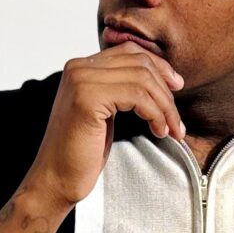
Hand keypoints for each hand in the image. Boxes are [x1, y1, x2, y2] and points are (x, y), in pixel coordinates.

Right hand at [25, 47, 186, 211]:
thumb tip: (160, 79)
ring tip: (171, 129)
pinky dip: (155, 113)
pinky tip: (158, 131)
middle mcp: (79, 67)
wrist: (56, 180)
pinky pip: (137, 95)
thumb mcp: (105, 115)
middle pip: (139, 62)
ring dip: (165, 106)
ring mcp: (82, 80)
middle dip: (166, 91)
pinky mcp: (88, 98)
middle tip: (176, 120)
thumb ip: (120, 91)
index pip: (130, 52)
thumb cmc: (81, 155)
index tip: (176, 88)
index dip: (159, 67)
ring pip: (142, 78)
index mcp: (81, 67)